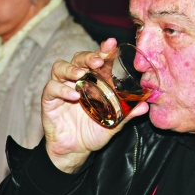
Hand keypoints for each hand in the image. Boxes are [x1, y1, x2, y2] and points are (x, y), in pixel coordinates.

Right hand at [41, 38, 149, 172]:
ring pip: (60, 67)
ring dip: (71, 68)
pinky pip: (52, 88)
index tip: (112, 43)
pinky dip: (61, 89)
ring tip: (81, 75)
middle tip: (97, 61)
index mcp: (93, 81)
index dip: (104, 50)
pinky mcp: (49, 100)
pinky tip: (73, 96)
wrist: (76, 150)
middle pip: (78, 58)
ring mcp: (62, 88)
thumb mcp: (114, 122)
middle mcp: (77, 80)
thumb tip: (145, 107)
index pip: (98, 59)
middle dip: (88, 56)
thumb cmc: (94, 131)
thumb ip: (127, 113)